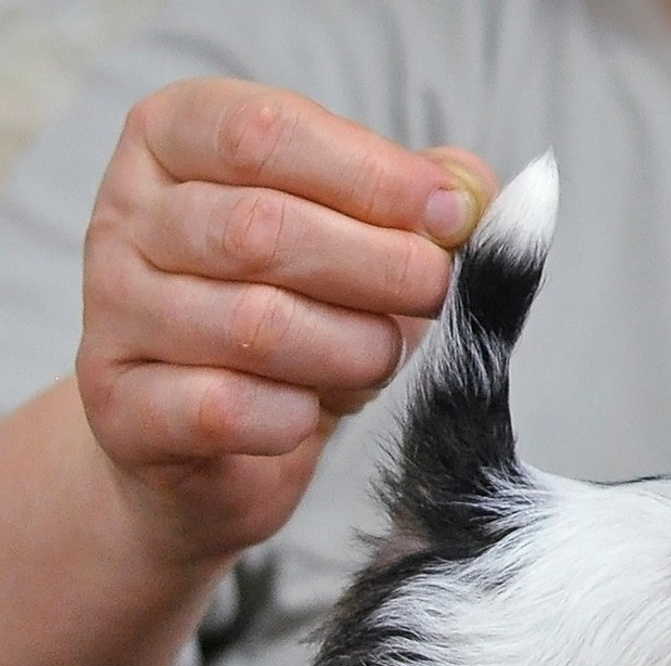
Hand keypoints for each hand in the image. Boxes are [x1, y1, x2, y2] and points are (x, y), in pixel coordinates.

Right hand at [73, 77, 497, 568]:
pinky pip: (225, 408)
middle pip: (262, 229)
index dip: (373, 175)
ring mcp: (113, 314)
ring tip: (378, 357)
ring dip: (352, 349)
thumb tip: (470, 195)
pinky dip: (293, 418)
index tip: (451, 215)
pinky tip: (311, 413)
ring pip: (254, 325)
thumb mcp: (365, 238)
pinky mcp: (122, 409)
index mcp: (176, 141)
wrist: (216, 441)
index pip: (263, 132)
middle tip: (435, 296)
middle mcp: (129, 218)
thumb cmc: (302, 313)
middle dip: (379, 268)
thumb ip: (423, 201)